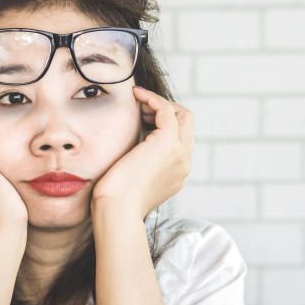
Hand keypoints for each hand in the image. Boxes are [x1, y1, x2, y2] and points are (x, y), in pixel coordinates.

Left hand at [91, 86, 193, 219]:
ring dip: (158, 104)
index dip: (164, 125)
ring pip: (181, 115)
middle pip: (187, 125)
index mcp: (177, 174)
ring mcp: (180, 153)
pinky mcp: (168, 142)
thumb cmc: (117, 200)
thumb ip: (141, 165)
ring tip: (137, 102)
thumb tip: (131, 151)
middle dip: (167, 112)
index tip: (142, 118)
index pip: (182, 140)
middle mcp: (184, 163)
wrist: (117, 210)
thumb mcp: (135, 181)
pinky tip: (135, 95)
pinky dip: (151, 98)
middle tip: (142, 109)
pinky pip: (165, 109)